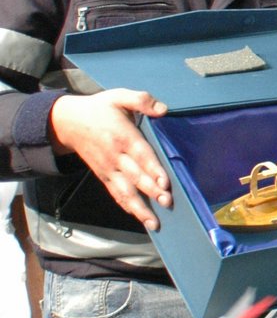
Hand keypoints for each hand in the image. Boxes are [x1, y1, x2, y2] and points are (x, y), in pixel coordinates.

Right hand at [48, 89, 170, 230]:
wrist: (67, 122)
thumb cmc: (99, 108)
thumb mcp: (118, 96)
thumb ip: (141, 100)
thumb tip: (163, 109)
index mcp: (122, 136)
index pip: (141, 155)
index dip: (153, 169)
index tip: (165, 183)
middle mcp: (115, 155)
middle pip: (135, 176)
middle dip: (151, 191)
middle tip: (168, 203)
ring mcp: (108, 168)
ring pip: (125, 191)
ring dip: (140, 207)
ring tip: (154, 222)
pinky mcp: (102, 175)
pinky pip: (115, 193)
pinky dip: (126, 205)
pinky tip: (138, 216)